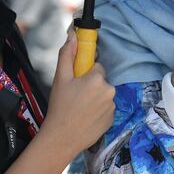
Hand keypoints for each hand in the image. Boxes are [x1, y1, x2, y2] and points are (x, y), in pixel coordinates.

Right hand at [44, 35, 114, 156]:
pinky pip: (106, 109)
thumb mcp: (60, 78)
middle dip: (91, 86)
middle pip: (101, 81)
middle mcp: (110, 91)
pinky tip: (86, 117)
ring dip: (95, 99)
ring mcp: (113, 106)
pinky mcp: (113, 119)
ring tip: (79, 109)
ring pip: (104, 95)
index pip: (97, 68)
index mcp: (98, 78)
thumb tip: (73, 35)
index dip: (86, 74)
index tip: (76, 83)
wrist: (62, 138)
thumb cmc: (60, 107)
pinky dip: (98, 111)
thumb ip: (67, 54)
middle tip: (75, 97)